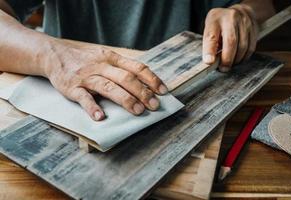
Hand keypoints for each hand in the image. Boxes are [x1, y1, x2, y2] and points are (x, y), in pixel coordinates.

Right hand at [44, 41, 167, 120]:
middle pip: (125, 78)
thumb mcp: (105, 57)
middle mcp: (101, 66)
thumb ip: (122, 67)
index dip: (151, 79)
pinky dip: (92, 107)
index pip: (136, 67)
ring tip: (138, 111)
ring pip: (108, 87)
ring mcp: (87, 76)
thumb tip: (146, 82)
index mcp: (112, 58)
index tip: (163, 91)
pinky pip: (83, 97)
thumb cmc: (86, 59)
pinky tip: (100, 117)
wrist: (55, 54)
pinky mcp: (72, 87)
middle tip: (154, 106)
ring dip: (125, 99)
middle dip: (142, 92)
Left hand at [202, 4, 257, 71]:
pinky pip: (251, 47)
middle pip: (231, 42)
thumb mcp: (210, 29)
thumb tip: (212, 61)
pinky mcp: (254, 28)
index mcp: (215, 20)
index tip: (209, 62)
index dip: (210, 51)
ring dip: (236, 59)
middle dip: (227, 59)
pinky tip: (238, 58)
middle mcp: (230, 18)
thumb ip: (210, 44)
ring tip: (230, 63)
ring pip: (243, 46)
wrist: (238, 11)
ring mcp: (244, 22)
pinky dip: (244, 57)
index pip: (212, 36)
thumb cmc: (220, 24)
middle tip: (223, 68)